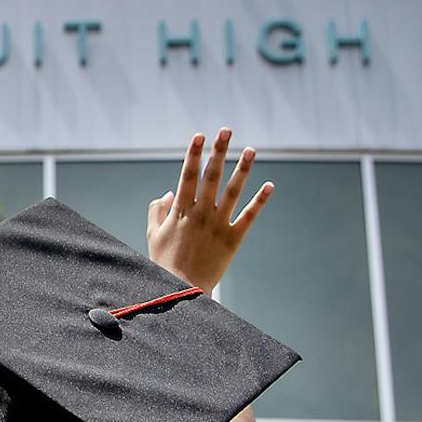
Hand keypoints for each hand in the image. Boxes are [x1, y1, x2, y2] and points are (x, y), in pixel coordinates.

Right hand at [145, 127, 271, 292]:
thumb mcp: (152, 235)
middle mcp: (201, 214)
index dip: (194, 154)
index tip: (199, 135)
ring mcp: (218, 225)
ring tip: (251, 150)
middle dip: (218, 151)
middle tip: (226, 130)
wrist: (180, 292)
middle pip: (211, 176)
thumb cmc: (164, 263)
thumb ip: (157, 210)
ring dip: (243, 169)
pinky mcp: (232, 240)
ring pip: (233, 191)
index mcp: (180, 211)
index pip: (188, 175)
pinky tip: (269, 185)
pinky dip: (260, 201)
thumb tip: (169, 191)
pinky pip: (249, 216)